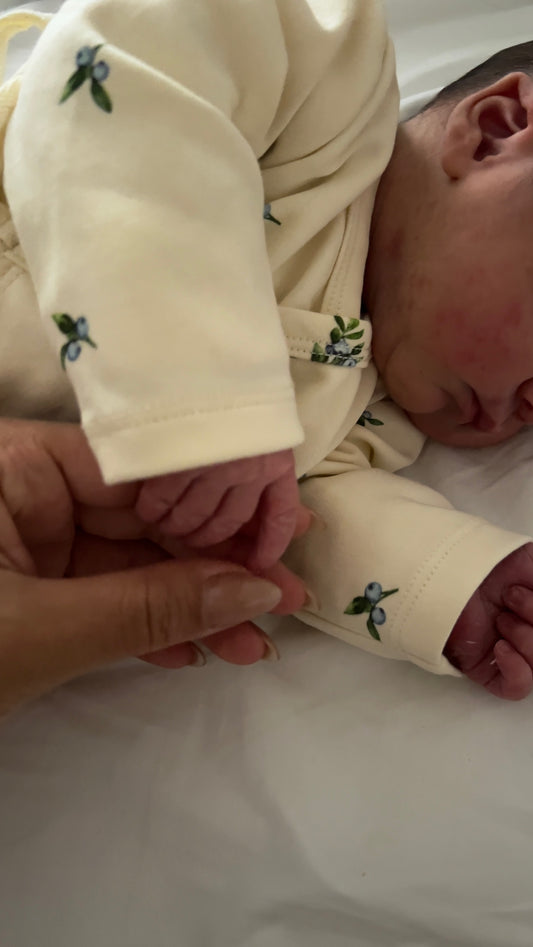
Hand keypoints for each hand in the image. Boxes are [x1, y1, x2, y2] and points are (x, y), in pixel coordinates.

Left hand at [0, 420, 308, 714]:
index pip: (138, 469)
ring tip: (255, 640)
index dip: (216, 502)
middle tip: (286, 597)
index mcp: (16, 468)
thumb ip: (146, 609)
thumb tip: (253, 592)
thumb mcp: (40, 631)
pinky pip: (105, 600)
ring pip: (131, 566)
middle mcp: (28, 494)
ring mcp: (31, 545)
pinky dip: (147, 629)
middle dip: (216, 568)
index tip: (282, 533)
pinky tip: (198, 649)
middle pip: (145, 519)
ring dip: (191, 609)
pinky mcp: (34, 591)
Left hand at [444, 543, 532, 699]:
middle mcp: (520, 632)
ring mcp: (504, 652)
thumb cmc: (483, 562)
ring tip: (502, 617)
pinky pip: (514, 688)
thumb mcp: (529, 562)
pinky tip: (501, 648)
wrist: (444, 568)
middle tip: (512, 597)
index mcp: (528, 612)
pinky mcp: (483, 668)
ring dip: (527, 639)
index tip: (530, 587)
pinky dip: (517, 671)